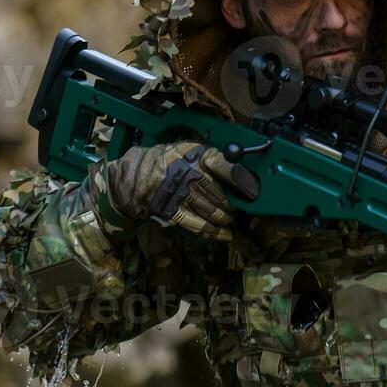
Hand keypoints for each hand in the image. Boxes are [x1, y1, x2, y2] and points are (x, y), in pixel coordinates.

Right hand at [93, 141, 259, 241]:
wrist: (132, 175)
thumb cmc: (168, 161)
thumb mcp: (189, 150)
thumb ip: (213, 159)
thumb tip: (242, 173)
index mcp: (195, 155)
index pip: (224, 165)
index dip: (242, 179)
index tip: (255, 190)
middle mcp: (187, 173)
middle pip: (220, 194)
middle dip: (233, 205)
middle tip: (240, 209)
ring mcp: (178, 194)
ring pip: (211, 211)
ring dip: (225, 219)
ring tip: (230, 220)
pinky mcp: (169, 211)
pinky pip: (196, 224)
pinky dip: (213, 232)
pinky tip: (225, 235)